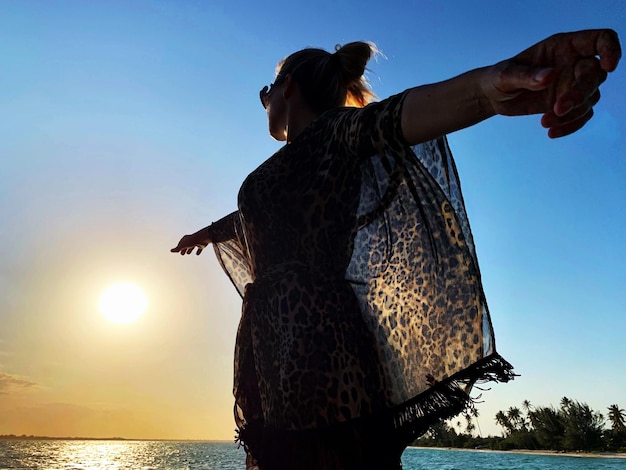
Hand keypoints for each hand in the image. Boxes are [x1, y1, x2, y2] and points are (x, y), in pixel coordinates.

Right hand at [171, 228, 210, 255]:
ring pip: (192, 246)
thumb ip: (177, 249)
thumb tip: (171, 251)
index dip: (179, 247)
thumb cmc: (192, 241)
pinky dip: (198, 251)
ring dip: (190, 250)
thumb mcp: (183, 245)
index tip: (177, 251)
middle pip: (186, 245)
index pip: (181, 243)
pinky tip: (197, 254)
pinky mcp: (202, 245)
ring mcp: (196, 242)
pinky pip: (199, 249)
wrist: (202, 238)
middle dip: (184, 249)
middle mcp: (191, 240)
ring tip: (188, 253)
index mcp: (185, 239)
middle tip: (182, 254)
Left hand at [482, 29, 620, 137]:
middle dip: (580, 94)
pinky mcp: (568, 105)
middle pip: (595, 75)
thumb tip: (549, 76)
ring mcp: (572, 85)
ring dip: (572, 114)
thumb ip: (526, 76)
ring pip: (590, 98)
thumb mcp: (506, 75)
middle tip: (558, 109)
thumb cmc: (499, 77)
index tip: (608, 66)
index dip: (610, 50)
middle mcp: (573, 64)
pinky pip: (581, 116)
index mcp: (563, 47)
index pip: (599, 40)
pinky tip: (552, 133)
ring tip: (545, 122)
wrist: (493, 97)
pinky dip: (570, 126)